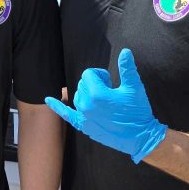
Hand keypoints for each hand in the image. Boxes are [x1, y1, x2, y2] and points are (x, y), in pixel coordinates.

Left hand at [45, 48, 165, 162]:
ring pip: (78, 96)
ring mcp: (84, 117)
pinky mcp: (85, 127)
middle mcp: (87, 105)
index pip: (89, 74)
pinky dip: (57, 107)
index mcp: (97, 94)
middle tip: (110, 91)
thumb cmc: (138, 112)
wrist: (141, 138)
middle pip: (82, 84)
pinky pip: (67, 115)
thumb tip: (125, 51)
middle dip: (94, 84)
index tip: (111, 83)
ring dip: (87, 94)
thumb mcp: (134, 88)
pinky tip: (48, 100)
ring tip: (103, 100)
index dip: (101, 75)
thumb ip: (127, 68)